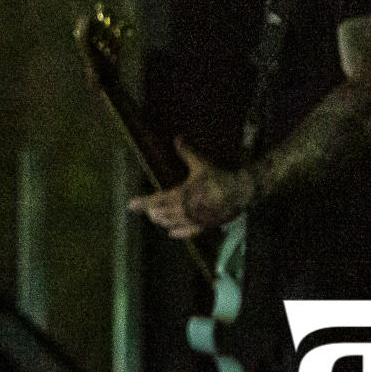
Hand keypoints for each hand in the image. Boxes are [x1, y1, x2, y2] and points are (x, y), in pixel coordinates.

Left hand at [129, 138, 252, 239]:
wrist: (241, 192)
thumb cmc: (220, 177)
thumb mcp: (202, 164)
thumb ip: (187, 153)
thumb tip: (178, 138)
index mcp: (182, 194)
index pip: (157, 200)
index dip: (142, 202)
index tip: (130, 205)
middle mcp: (186, 209)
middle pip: (162, 213)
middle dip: (152, 211)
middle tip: (144, 209)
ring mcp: (195, 219)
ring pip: (173, 223)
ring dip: (162, 220)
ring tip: (154, 218)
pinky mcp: (205, 225)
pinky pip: (188, 232)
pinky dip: (178, 232)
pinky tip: (171, 233)